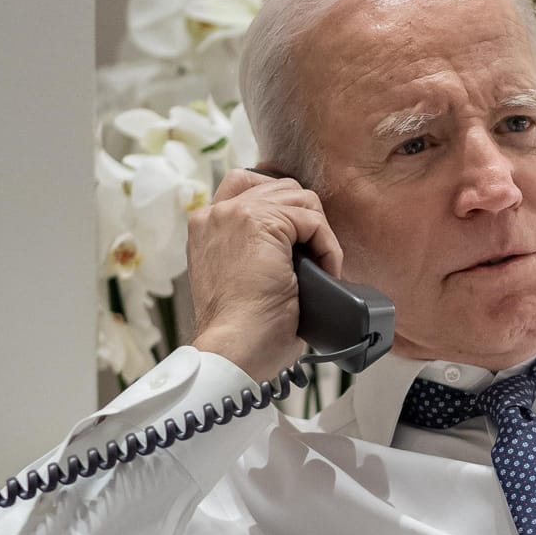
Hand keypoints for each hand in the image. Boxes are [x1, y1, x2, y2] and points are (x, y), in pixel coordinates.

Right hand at [188, 168, 344, 379]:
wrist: (235, 348)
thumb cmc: (242, 330)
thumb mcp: (240, 278)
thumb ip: (254, 250)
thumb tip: (296, 244)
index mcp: (206, 227)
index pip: (247, 187)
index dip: (282, 208)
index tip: (300, 241)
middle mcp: (215, 213)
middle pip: (280, 188)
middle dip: (306, 219)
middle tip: (315, 257)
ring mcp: (236, 214)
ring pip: (300, 199)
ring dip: (320, 234)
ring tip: (322, 269)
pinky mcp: (261, 223)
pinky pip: (313, 220)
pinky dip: (329, 247)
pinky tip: (326, 272)